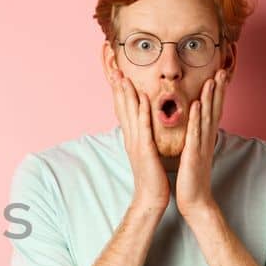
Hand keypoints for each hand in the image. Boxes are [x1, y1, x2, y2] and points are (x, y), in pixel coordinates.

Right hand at [109, 69, 168, 208]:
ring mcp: (137, 143)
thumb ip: (144, 138)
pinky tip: (142, 99)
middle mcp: (131, 137)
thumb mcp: (146, 153)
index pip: (125, 109)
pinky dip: (143, 112)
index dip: (120, 91)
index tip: (118, 73)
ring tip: (123, 76)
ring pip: (131, 114)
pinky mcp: (145, 150)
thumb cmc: (152, 177)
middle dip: (118, 87)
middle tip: (113, 67)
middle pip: (123, 107)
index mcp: (133, 137)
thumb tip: (144, 127)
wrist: (151, 198)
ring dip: (127, 94)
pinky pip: (144, 128)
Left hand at [176, 70, 227, 216]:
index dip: (217, 94)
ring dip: (210, 98)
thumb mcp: (195, 154)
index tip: (219, 75)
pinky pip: (196, 133)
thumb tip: (198, 127)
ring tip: (212, 79)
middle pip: (215, 110)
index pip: (213, 112)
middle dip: (219, 90)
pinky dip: (197, 118)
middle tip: (222, 70)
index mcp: (206, 139)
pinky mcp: (194, 154)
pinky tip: (198, 104)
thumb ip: (197, 139)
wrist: (195, 201)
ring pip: (207, 117)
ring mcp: (202, 146)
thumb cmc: (192, 178)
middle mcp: (207, 140)